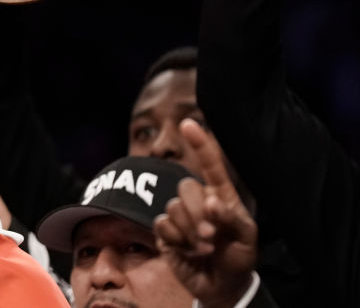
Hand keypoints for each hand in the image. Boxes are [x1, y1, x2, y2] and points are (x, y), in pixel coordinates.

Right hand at [153, 119, 257, 307]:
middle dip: (198, 215)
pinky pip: (162, 225)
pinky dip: (177, 241)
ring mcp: (180, 215)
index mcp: (220, 195)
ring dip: (190, 233)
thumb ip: (231, 218)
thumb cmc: (238, 258)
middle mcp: (197, 200)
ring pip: (173, 208)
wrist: (221, 287)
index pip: (210, 165)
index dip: (199, 144)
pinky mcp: (165, 232)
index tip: (188, 123)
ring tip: (204, 249)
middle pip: (186, 188)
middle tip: (212, 238)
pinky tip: (188, 252)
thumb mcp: (247, 239)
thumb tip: (211, 202)